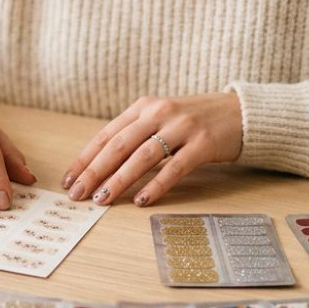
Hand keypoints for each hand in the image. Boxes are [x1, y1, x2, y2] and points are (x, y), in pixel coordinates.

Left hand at [64, 93, 242, 206]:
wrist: (239, 113)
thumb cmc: (194, 121)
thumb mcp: (161, 119)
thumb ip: (135, 135)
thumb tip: (100, 166)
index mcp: (144, 107)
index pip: (107, 135)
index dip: (85, 158)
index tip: (69, 178)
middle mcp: (160, 113)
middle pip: (119, 146)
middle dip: (94, 172)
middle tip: (77, 194)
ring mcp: (182, 127)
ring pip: (142, 157)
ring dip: (119, 181)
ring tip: (102, 200)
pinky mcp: (203, 144)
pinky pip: (175, 167)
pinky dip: (156, 185)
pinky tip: (142, 200)